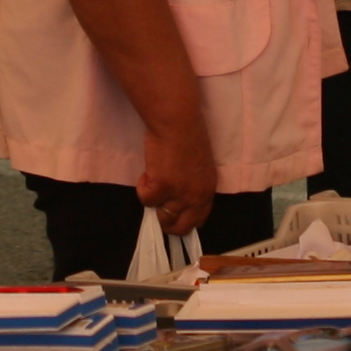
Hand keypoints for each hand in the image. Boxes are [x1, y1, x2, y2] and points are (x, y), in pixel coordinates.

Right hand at [135, 117, 219, 235]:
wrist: (177, 123)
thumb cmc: (188, 136)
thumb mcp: (199, 167)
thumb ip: (193, 185)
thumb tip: (178, 198)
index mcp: (207, 190)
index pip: (199, 220)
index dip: (185, 220)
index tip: (174, 214)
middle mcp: (196, 197)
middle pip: (181, 228)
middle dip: (167, 223)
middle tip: (158, 207)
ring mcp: (179, 195)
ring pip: (162, 218)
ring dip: (154, 204)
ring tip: (153, 184)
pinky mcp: (160, 188)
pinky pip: (145, 200)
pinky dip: (142, 187)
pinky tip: (148, 172)